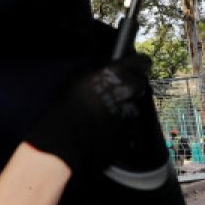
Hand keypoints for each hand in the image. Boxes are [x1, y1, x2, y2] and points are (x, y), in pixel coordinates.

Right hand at [26, 56, 170, 180]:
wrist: (63, 142)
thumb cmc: (64, 106)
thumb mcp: (75, 80)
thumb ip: (95, 72)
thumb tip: (102, 68)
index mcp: (117, 75)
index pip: (141, 62)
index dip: (139, 64)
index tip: (136, 66)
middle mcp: (128, 93)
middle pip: (141, 85)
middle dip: (133, 87)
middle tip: (117, 92)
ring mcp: (131, 115)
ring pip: (135, 107)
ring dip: (126, 108)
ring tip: (106, 115)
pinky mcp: (129, 135)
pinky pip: (130, 128)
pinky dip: (122, 128)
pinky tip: (106, 130)